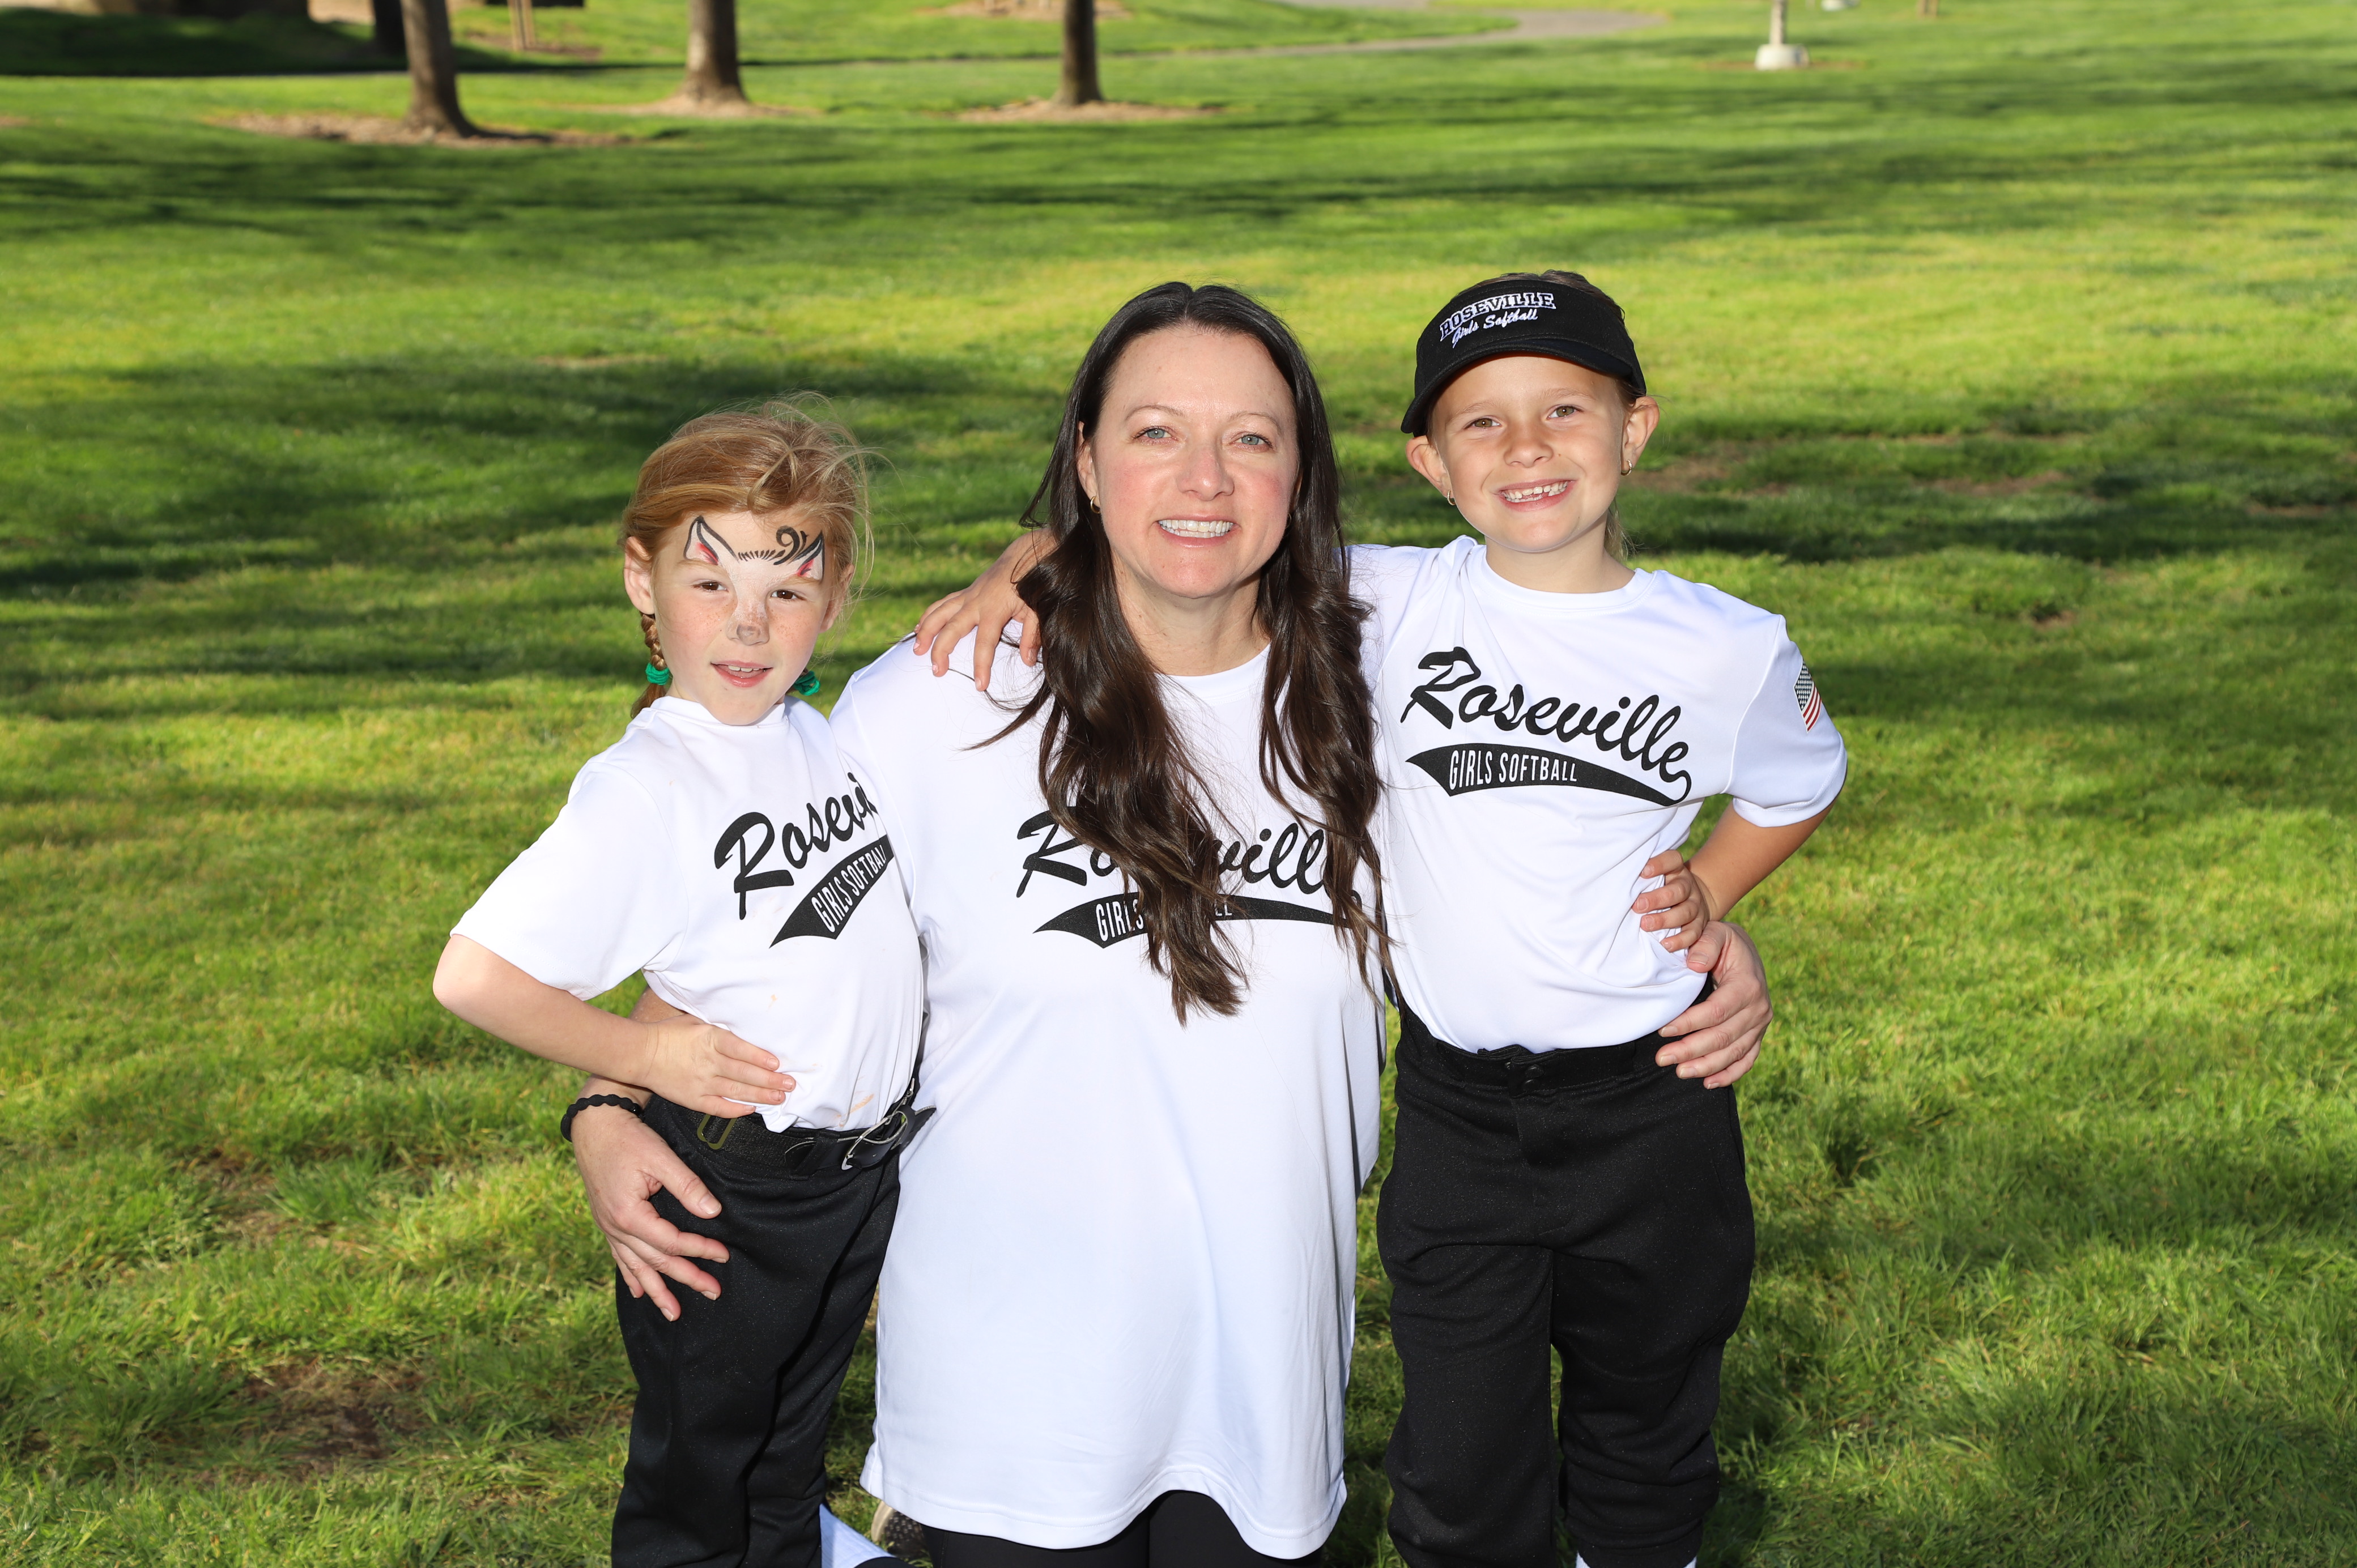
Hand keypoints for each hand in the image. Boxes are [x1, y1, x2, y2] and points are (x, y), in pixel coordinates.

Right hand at [573, 1097, 729, 1320]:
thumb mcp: (660, 1157)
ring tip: (674, 1312)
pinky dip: (631, 1276)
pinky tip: (639, 1293)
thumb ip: (687, 1186)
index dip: (699, 1249)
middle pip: (655, 1261)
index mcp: (629, 1215)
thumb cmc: (627, 1138)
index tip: (723, 1254)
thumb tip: (712, 1212)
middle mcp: (615, 1227)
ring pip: (635, 1267)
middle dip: (685, 1278)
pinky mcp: (606, 1221)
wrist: (594, 1124)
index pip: (671, 1242)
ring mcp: (608, 1227)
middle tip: (713, 1292)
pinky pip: (620, 1257)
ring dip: (657, 1290)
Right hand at [639, 1017, 791, 1118]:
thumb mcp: (697, 1021)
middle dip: (769, 1080)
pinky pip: (718, 1107)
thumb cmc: (671, 1033)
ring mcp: (700, 1082)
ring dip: (760, 1095)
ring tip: (779, 1098)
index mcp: (709, 1039)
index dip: (759, 1057)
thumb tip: (745, 1029)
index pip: (739, 1049)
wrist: (641, 1054)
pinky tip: (751, 1109)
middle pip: (743, 1073)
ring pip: (736, 1091)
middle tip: (789, 1084)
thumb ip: (721, 1029)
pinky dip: (735, 1110)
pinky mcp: (693, 1099)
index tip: (777, 1063)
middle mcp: (707, 1062)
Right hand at [912, 531, 1048, 688]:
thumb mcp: (1037, 609)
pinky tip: (919, 629)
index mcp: (995, 609)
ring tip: (916, 650)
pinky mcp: (965, 592)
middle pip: (952, 628)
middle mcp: (976, 602)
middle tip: (937, 671)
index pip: (985, 642)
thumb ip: (1032, 634)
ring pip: (939, 613)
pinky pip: (941, 604)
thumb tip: (1027, 660)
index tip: (979, 685)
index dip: (981, 664)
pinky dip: (928, 616)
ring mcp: (968, 596)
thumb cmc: (1032, 585)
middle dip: (941, 650)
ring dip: (926, 631)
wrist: (1024, 556)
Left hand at [1632, 848, 1709, 952]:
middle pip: (1678, 890)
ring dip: (1665, 919)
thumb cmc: (1662, 887)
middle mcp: (1688, 886)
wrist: (1694, 899)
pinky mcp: (1699, 924)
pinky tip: (1665, 944)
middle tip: (1638, 906)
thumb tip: (1622, 878)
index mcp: (1676, 870)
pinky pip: (1693, 933)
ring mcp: (1695, 905)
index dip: (1660, 864)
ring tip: (1645, 924)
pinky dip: (1680, 940)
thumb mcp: (1657, 876)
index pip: (1673, 860)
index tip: (1642, 871)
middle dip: (1657, 899)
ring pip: (1686, 911)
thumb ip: (1643, 876)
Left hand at [1655, 921, 1770, 1088]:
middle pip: (1723, 1037)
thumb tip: (1695, 964)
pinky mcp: (1759, 1034)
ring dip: (1706, 1066)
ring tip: (1679, 1072)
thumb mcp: (1715, 932)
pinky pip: (1747, 1059)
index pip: (1716, 1012)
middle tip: (1662, 1058)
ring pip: (1734, 1053)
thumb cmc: (1723, 942)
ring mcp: (1761, 1025)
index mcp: (1748, 986)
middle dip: (1691, 1050)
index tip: (1663, 1029)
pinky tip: (1708, 1083)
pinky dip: (1729, 1074)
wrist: (1744, 951)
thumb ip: (1705, 944)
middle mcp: (1759, 1008)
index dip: (1689, 1024)